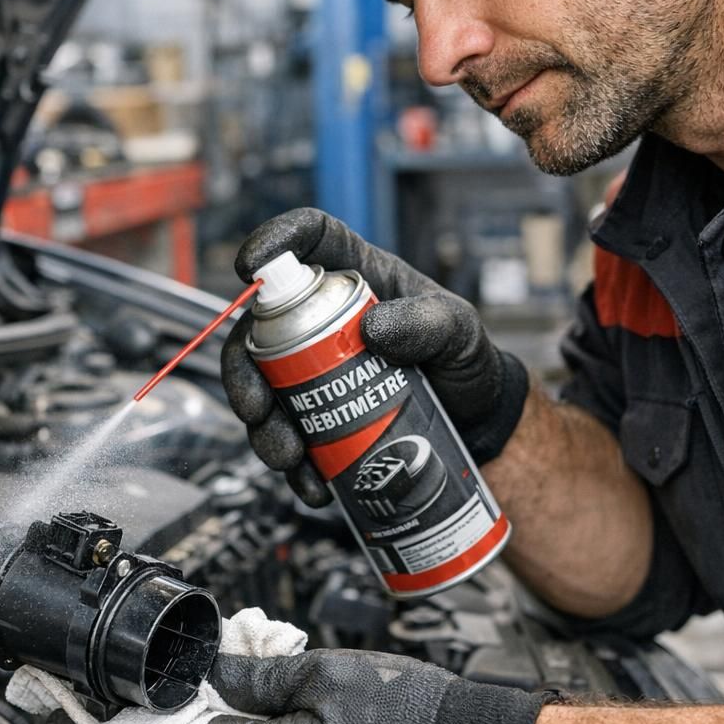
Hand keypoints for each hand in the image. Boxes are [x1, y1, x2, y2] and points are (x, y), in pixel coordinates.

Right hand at [221, 208, 528, 505]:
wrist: (478, 425)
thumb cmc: (467, 363)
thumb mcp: (461, 333)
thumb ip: (428, 324)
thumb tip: (373, 329)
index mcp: (359, 278)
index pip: (310, 239)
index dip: (274, 241)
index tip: (249, 266)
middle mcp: (326, 319)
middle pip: (261, 329)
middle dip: (244, 371)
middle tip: (256, 407)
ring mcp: (316, 369)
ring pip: (264, 388)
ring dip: (263, 427)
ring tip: (289, 456)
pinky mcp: (319, 415)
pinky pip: (289, 435)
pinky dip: (293, 464)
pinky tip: (313, 483)